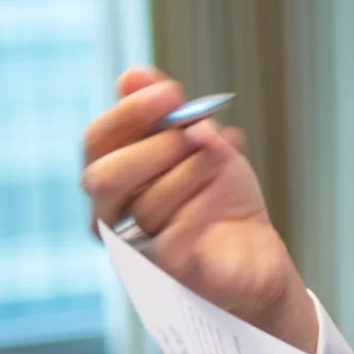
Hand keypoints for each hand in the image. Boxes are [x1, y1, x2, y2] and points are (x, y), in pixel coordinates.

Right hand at [80, 66, 318, 353]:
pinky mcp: (169, 278)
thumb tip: (133, 75)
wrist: (256, 256)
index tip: (170, 92)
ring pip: (146, 206)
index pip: (96, 142)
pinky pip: (173, 242)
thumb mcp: (199, 146)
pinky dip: (204, 208)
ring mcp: (136, 252)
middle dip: (154, 147)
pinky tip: (226, 191)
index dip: (129, 113)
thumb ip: (165, 115)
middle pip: (102, 178)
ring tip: (224, 158)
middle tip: (197, 132)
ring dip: (191, 172)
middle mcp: (110, 219)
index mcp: (111, 181)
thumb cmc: (219, 200)